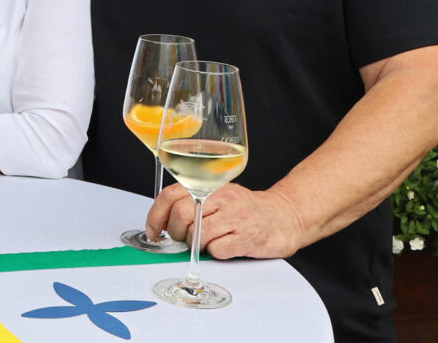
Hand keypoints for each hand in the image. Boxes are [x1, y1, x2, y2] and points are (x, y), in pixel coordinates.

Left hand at [145, 182, 305, 259]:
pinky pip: (216, 250)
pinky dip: (213, 253)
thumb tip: (161, 219)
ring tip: (205, 241)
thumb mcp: (217, 195)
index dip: (155, 215)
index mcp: (210, 185)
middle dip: (174, 232)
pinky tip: (222, 246)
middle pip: (180, 215)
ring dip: (194, 244)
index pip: (170, 195)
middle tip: (181, 237)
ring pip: (197, 234)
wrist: (284, 217)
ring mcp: (236, 217)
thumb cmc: (245, 209)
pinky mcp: (247, 238)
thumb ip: (191, 200)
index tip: (153, 231)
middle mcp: (223, 198)